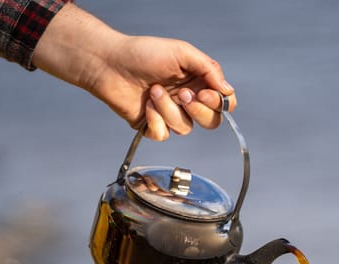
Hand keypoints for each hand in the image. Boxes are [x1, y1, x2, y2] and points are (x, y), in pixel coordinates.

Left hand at [32, 4, 235, 140]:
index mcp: (199, 83)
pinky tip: (145, 105)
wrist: (110, 64)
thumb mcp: (182, 52)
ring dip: (168, 110)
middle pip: (211, 122)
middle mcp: (188, 101)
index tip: (205, 94)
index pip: (224, 103)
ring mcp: (171, 115)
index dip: (219, 104)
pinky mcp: (153, 126)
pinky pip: (164, 135)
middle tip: (181, 94)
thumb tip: (228, 90)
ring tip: (153, 91)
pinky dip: (154, 121)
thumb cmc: (143, 53)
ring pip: (185, 129)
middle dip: (197, 111)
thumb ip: (209, 69)